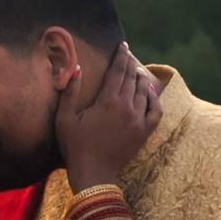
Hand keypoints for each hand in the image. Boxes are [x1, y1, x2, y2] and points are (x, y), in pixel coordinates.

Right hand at [56, 42, 162, 192]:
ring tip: (137, 72)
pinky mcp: (144, 132)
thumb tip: (77, 68)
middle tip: (128, 55)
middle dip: (130, 64)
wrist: (94, 174)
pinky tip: (151, 94)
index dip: (121, 56)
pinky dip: (155, 100)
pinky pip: (156, 111)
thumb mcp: (64, 119)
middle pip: (132, 78)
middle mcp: (126, 107)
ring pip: (144, 92)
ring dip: (141, 79)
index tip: (123, 45)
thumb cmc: (74, 146)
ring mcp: (138, 120)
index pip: (117, 71)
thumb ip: (71, 92)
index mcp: (107, 101)